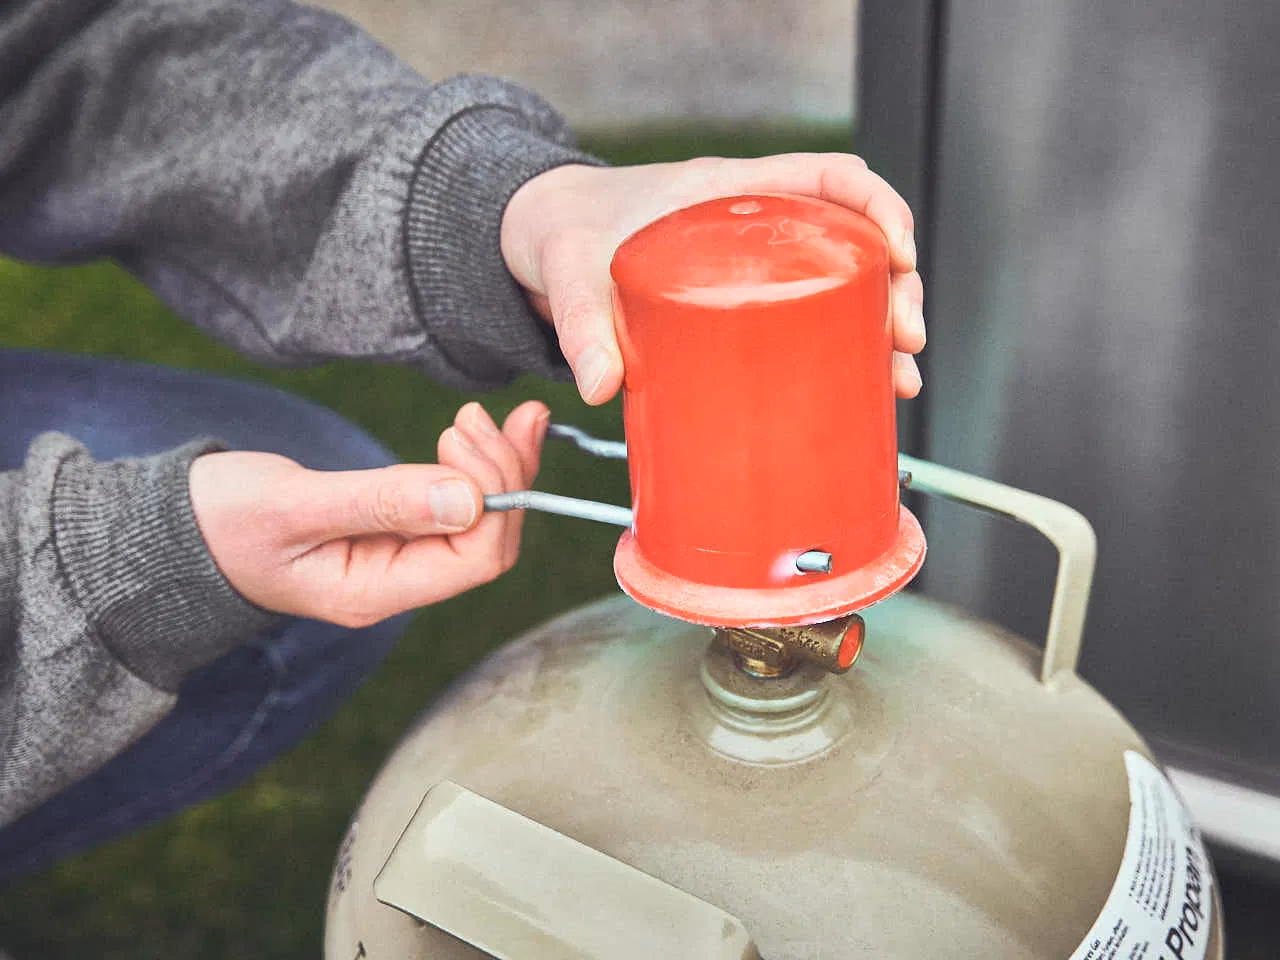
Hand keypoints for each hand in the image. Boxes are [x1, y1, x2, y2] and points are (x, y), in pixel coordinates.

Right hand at [189, 401, 547, 626]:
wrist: (175, 528)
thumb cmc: (220, 521)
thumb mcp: (292, 505)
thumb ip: (379, 502)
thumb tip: (469, 498)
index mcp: (373, 591)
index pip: (474, 559)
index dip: (492, 497)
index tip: (464, 436)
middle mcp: (396, 584)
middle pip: (487, 543)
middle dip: (505, 477)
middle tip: (491, 415)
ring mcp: (396, 560)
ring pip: (478, 523)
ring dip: (498, 468)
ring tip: (498, 416)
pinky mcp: (392, 531)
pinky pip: (454, 507)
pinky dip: (475, 469)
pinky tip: (480, 433)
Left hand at [500, 155, 925, 403]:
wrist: (541, 236)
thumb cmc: (567, 232)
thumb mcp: (572, 270)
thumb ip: (583, 325)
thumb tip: (603, 387)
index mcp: (729, 191)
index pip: (829, 176)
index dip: (879, 208)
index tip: (901, 256)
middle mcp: (756, 224)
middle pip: (854, 240)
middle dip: (897, 287)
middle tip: (905, 340)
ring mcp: (755, 268)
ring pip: (842, 286)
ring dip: (881, 329)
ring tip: (898, 380)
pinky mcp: (743, 308)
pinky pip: (809, 320)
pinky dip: (843, 353)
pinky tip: (859, 391)